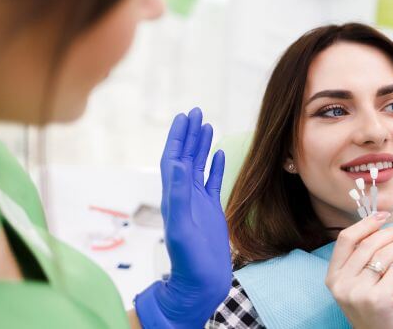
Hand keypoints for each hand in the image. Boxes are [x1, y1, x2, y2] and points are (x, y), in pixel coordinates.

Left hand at [135, 108, 231, 327]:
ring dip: (201, 145)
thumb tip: (179, 164)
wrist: (200, 282)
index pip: (173, 159)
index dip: (177, 137)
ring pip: (198, 166)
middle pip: (185, 157)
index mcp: (173, 196)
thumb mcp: (182, 227)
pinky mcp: (211, 210)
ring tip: (207, 124)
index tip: (184, 117)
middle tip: (196, 111)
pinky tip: (219, 153)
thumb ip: (179, 196)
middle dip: (189, 134)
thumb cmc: (189, 261)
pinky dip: (215, 166)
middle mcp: (183, 195)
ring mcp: (197, 202)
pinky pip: (212, 182)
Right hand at [325, 212, 392, 328]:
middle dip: (390, 232)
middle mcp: (342, 285)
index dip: (365, 224)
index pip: (345, 240)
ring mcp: (359, 293)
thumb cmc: (371, 310)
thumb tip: (378, 227)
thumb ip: (359, 260)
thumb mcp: (355, 285)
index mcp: (333, 277)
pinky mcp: (379, 299)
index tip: (382, 215)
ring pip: (383, 255)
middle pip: (367, 245)